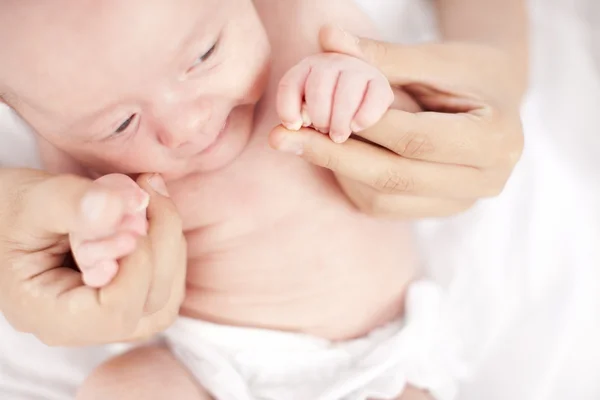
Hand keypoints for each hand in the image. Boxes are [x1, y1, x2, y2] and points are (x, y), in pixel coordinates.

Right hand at [0, 170, 185, 345]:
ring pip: (167, 297)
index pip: (116, 310)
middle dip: (161, 241)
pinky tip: (151, 217)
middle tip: (147, 191)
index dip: (138, 262)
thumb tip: (122, 207)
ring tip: (149, 200)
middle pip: (150, 303)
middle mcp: (81, 328)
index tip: (132, 213)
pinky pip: (167, 287)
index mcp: (49, 314)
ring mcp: (107, 319)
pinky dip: (169, 250)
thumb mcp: (34, 200)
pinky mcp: (125, 301)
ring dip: (170, 243)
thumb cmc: (9, 212)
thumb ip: (75, 204)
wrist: (7, 218)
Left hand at [270, 26, 523, 217]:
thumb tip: (326, 38)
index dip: (363, 125)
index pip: (417, 139)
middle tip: (282, 137)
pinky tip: (327, 157)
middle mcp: (487, 180)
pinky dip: (350, 182)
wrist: (493, 98)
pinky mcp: (438, 210)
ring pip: (385, 198)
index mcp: (497, 139)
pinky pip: (384, 206)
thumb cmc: (466, 70)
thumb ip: (382, 55)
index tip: (313, 111)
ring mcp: (462, 203)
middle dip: (333, 156)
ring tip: (299, 143)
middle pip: (396, 177)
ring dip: (337, 171)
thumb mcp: (432, 58)